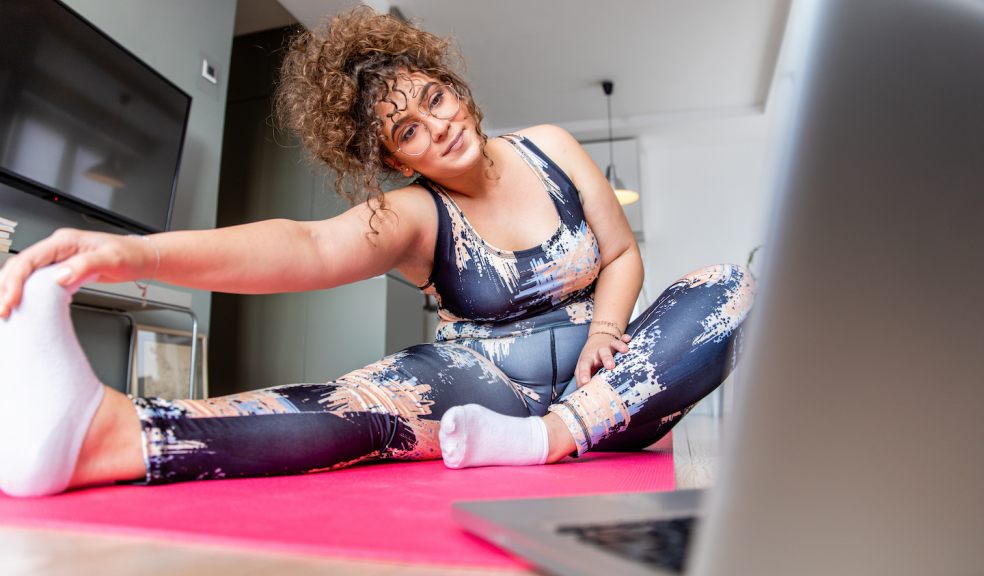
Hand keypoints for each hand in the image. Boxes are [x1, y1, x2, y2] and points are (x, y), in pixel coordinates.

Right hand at [0, 229, 153, 317]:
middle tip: (2, 311)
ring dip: (11, 290)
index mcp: (64, 241)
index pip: (29, 259)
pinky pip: (36, 280)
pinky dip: (25, 292)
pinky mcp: (62, 269)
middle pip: (19, 265)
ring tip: (6, 310)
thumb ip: (86, 266)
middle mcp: (57, 248)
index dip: (15, 280)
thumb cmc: (130, 254)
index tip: (10, 300)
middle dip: (6, 287)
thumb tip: (60, 276)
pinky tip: (21, 305)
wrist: (142, 257)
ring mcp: (58, 259)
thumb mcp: (112, 259)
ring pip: (24, 273)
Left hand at [574, 331, 632, 386]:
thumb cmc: (591, 359)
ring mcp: (608, 346)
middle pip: (601, 353)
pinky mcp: (617, 342)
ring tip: (624, 350)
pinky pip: (621, 339)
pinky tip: (628, 339)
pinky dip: (625, 339)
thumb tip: (581, 394)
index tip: (585, 382)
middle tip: (610, 366)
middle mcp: (598, 352)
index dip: (584, 373)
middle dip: (606, 359)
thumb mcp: (584, 367)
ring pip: (612, 345)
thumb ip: (581, 379)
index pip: (584, 365)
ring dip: (618, 347)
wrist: (597, 339)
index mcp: (588, 359)